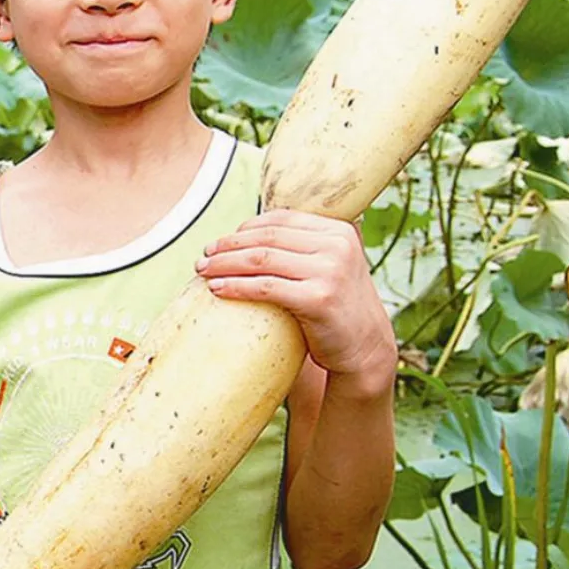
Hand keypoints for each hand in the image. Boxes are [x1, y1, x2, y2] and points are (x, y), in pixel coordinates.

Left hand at [196, 210, 396, 390]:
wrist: (365, 349)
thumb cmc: (336, 309)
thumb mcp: (330, 267)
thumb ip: (306, 248)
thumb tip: (253, 232)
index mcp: (339, 231)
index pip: (281, 219)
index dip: (245, 228)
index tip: (221, 242)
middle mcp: (337, 246)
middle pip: (267, 237)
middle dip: (229, 246)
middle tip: (203, 257)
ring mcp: (330, 271)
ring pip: (262, 259)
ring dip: (225, 264)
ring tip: (203, 272)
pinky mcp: (319, 298)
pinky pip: (266, 287)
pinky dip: (236, 286)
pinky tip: (217, 290)